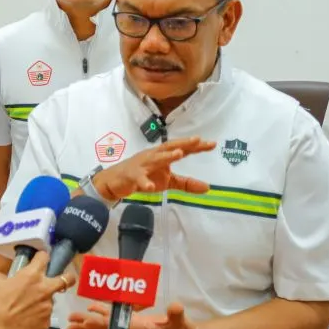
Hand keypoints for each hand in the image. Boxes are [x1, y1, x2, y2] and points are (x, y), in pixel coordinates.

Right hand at [0, 251, 74, 328]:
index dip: (41, 258)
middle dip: (67, 278)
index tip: (39, 261)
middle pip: (66, 279)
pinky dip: (37, 318)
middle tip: (61, 280)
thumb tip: (7, 280)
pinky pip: (44, 317)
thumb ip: (4, 278)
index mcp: (31, 275)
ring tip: (26, 310)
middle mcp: (44, 290)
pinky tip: (24, 322)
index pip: (44, 257)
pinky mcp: (46, 324)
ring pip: (50, 301)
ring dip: (42, 302)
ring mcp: (47, 308)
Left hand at [67, 301, 197, 328]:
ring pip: (106, 326)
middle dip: (87, 324)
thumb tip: (175, 305)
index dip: (100, 321)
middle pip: (104, 328)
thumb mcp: (182, 324)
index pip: (115, 325)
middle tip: (69, 322)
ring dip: (89, 322)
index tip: (85, 320)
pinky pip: (113, 322)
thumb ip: (177, 315)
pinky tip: (93, 309)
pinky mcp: (134, 326)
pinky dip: (101, 316)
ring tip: (72, 321)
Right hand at [93, 137, 215, 201]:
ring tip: (179, 154)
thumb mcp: (168, 182)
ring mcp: (142, 164)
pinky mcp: (132, 175)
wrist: (116, 181)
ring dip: (167, 156)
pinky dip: (145, 181)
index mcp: (163, 155)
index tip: (212, 144)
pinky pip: (139, 178)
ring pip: (155, 158)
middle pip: (170, 147)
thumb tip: (208, 188)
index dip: (196, 146)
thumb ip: (186, 183)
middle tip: (197, 140)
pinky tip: (151, 186)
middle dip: (183, 143)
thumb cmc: (144, 176)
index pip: (182, 149)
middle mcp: (154, 155)